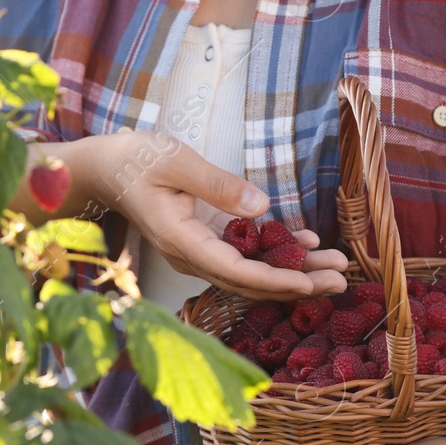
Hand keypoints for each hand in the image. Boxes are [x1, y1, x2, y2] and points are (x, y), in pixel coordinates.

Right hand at [40, 131, 346, 300]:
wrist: (104, 170)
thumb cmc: (135, 160)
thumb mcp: (176, 161)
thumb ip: (217, 185)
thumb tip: (260, 207)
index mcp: (181, 240)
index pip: (235, 270)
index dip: (274, 279)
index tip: (309, 281)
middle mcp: (191, 256)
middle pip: (249, 282)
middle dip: (297, 284)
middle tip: (340, 281)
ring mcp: (197, 253)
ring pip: (250, 274)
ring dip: (293, 273)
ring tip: (335, 268)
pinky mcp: (204, 244)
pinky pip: (244, 258)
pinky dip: (276, 255)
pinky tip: (307, 245)